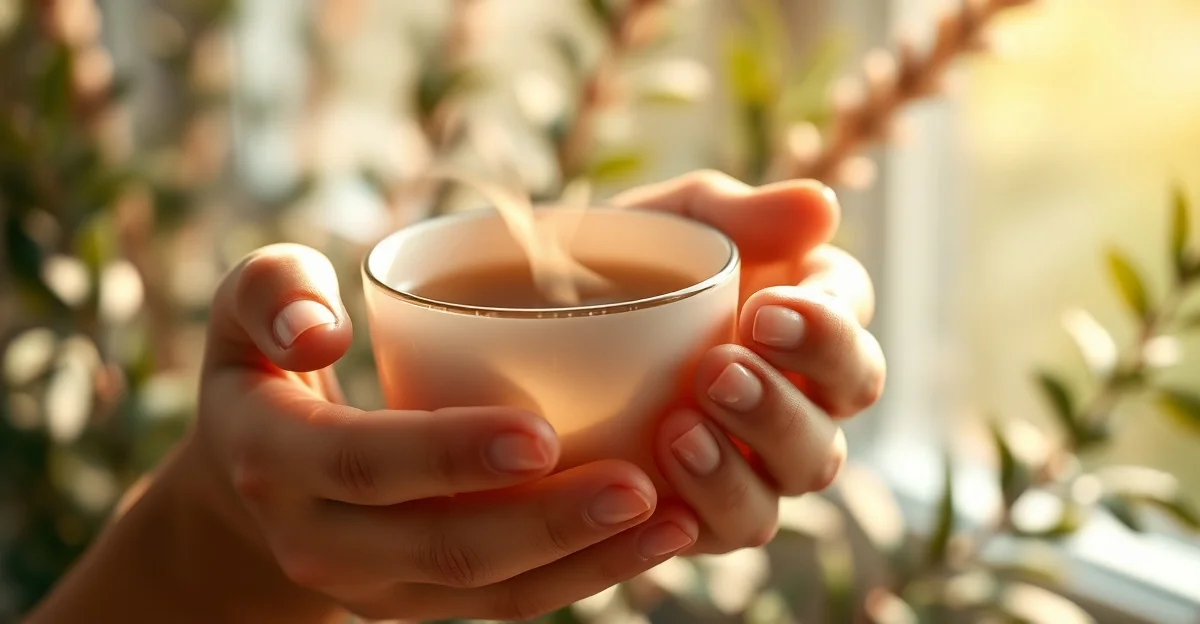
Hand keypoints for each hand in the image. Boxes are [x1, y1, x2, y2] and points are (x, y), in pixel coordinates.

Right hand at [190, 244, 698, 621]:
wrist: (245, 482)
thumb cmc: (264, 368)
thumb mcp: (242, 313)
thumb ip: (270, 290)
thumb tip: (320, 327)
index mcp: (275, 461)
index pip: (365, 464)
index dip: (451, 454)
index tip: (542, 433)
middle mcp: (321, 541)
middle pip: (443, 545)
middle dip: (548, 523)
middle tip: (642, 485)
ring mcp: (374, 585)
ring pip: (489, 591)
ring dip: (586, 563)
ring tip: (674, 520)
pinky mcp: (419, 602)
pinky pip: (507, 601)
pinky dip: (584, 576)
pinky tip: (654, 538)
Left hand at [614, 171, 884, 552]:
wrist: (534, 320)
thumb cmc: (624, 258)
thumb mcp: (670, 221)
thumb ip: (741, 213)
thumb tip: (823, 207)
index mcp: (807, 304)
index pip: (850, 312)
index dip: (824, 322)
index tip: (761, 312)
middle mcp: (806, 382)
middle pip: (846, 400)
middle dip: (786, 390)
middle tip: (716, 370)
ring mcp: (769, 451)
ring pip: (804, 471)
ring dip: (750, 454)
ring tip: (678, 429)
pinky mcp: (720, 506)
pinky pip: (740, 524)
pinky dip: (709, 504)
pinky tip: (659, 480)